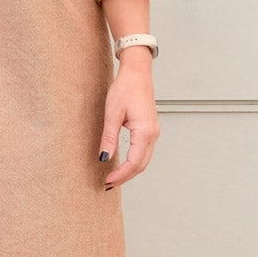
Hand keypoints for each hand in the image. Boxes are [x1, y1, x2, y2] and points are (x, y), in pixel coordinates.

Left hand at [99, 51, 158, 189]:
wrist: (137, 72)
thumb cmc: (125, 88)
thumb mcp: (112, 113)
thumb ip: (109, 138)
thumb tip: (104, 158)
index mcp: (145, 132)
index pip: (134, 163)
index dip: (120, 175)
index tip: (107, 181)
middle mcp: (153, 134)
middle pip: (141, 165)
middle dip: (125, 177)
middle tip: (108, 184)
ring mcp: (154, 132)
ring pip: (144, 160)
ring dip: (130, 171)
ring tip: (114, 177)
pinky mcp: (150, 129)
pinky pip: (144, 152)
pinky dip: (135, 161)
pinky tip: (123, 163)